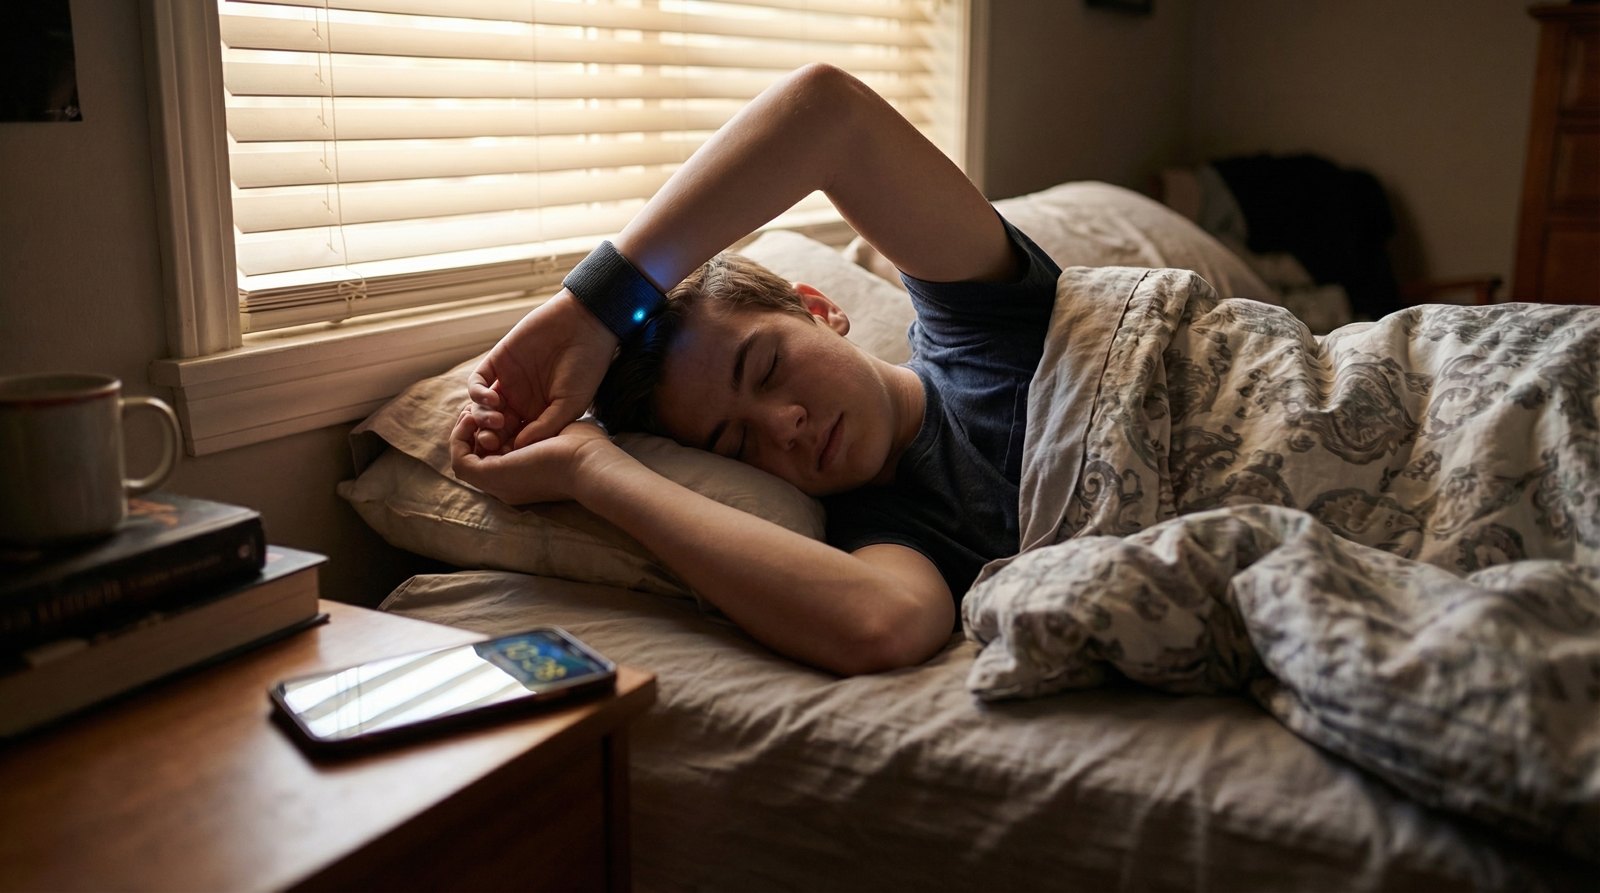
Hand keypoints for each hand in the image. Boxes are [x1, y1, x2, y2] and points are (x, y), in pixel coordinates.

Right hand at [451, 410, 615, 505]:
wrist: (588, 461)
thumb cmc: (584, 447)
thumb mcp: (557, 428)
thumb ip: (540, 423)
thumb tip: (527, 414)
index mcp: (525, 467)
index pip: (497, 447)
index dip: (490, 424)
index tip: (493, 403)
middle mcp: (508, 477)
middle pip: (479, 452)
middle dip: (476, 426)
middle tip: (482, 407)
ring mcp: (497, 479)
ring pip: (466, 457)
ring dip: (465, 432)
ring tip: (473, 410)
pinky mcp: (490, 476)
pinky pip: (461, 462)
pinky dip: (460, 439)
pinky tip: (471, 416)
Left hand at [467, 290, 617, 453]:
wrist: (586, 327)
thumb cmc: (586, 368)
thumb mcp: (570, 405)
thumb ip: (545, 427)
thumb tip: (518, 449)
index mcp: (538, 415)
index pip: (514, 438)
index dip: (506, 450)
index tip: (505, 459)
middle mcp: (520, 401)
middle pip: (493, 426)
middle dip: (488, 437)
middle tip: (491, 443)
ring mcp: (507, 382)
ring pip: (482, 407)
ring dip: (483, 418)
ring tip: (496, 421)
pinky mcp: (498, 361)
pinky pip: (477, 382)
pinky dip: (478, 394)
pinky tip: (493, 400)